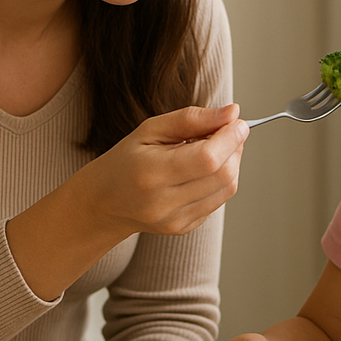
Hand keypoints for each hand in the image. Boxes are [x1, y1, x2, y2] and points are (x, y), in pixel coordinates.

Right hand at [81, 103, 247, 241]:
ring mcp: (176, 220)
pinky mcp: (184, 228)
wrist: (104, 202)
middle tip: (225, 131)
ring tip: (213, 148)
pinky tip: (202, 169)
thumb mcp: (150, 129)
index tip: (236, 121)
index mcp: (151, 173)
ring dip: (231, 163)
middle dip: (234, 148)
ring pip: (227, 188)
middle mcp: (164, 203)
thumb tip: (233, 113)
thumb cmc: (126, 160)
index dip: (231, 137)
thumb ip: (192, 119)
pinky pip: (218, 200)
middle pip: (224, 175)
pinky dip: (220, 180)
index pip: (208, 158)